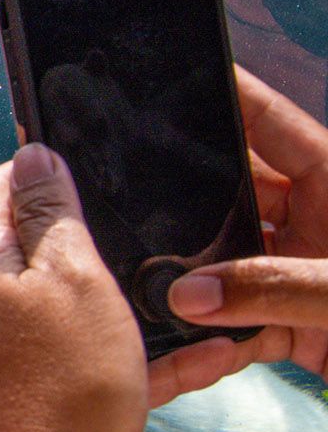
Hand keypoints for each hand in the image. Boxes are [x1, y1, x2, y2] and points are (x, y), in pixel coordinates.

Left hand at [0, 144, 147, 431]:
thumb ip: (52, 216)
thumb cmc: (68, 385)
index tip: (71, 171)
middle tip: (130, 245)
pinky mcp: (18, 405)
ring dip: (109, 309)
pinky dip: (116, 360)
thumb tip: (29, 158)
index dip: (32, 174)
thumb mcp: (74, 278)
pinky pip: (69, 366)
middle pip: (20, 257)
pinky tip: (177, 364)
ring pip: (54, 316)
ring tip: (162, 312)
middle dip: (77, 247)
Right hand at [150, 68, 327, 404]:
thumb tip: (185, 295)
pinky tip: (177, 356)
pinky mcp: (303, 329)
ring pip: (225, 266)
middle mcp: (317, 221)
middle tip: (124, 208)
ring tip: (139, 290)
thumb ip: (274, 289)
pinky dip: (210, 344)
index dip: (223, 96)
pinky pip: (240, 327)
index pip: (269, 123)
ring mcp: (306, 275)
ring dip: (191, 286)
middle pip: (231, 196)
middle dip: (182, 207)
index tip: (165, 76)